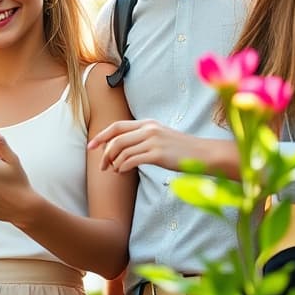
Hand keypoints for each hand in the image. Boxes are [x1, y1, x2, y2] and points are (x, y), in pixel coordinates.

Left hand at [87, 119, 203, 173]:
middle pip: (116, 139)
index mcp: (147, 123)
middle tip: (101, 166)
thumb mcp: (160, 136)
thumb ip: (142, 137)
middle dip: (104, 153)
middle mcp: (148, 129)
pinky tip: (122, 172)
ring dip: (113, 163)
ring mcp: (153, 141)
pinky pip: (131, 160)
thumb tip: (121, 147)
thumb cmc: (180, 148)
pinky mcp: (157, 154)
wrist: (203, 153)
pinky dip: (122, 167)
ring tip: (114, 171)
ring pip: (122, 151)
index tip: (91, 146)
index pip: (117, 126)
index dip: (101, 136)